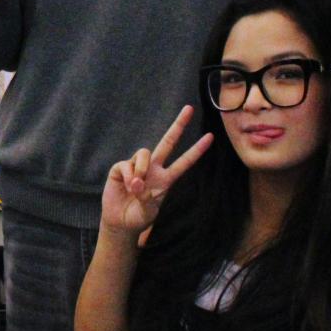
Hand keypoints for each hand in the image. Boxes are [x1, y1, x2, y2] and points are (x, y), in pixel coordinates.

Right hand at [100, 105, 212, 235]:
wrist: (120, 222)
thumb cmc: (138, 217)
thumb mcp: (149, 212)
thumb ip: (147, 197)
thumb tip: (137, 182)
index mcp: (166, 179)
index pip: (184, 162)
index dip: (197, 151)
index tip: (210, 137)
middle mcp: (153, 169)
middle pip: (168, 142)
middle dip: (179, 125)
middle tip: (189, 108)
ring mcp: (137, 167)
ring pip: (144, 152)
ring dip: (141, 169)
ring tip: (136, 187)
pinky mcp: (121, 168)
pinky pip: (127, 164)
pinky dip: (129, 176)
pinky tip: (127, 187)